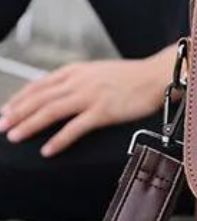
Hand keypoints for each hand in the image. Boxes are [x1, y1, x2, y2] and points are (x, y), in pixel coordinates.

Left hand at [0, 55, 169, 156]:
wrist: (157, 76)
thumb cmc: (133, 77)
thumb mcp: (100, 71)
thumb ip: (80, 79)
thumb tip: (62, 92)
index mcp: (77, 70)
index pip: (39, 84)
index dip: (19, 98)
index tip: (6, 110)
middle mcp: (79, 81)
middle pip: (39, 98)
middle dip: (16, 113)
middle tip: (1, 126)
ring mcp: (91, 96)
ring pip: (51, 111)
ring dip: (29, 125)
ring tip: (14, 137)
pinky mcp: (103, 111)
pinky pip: (75, 128)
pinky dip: (58, 140)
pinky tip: (47, 149)